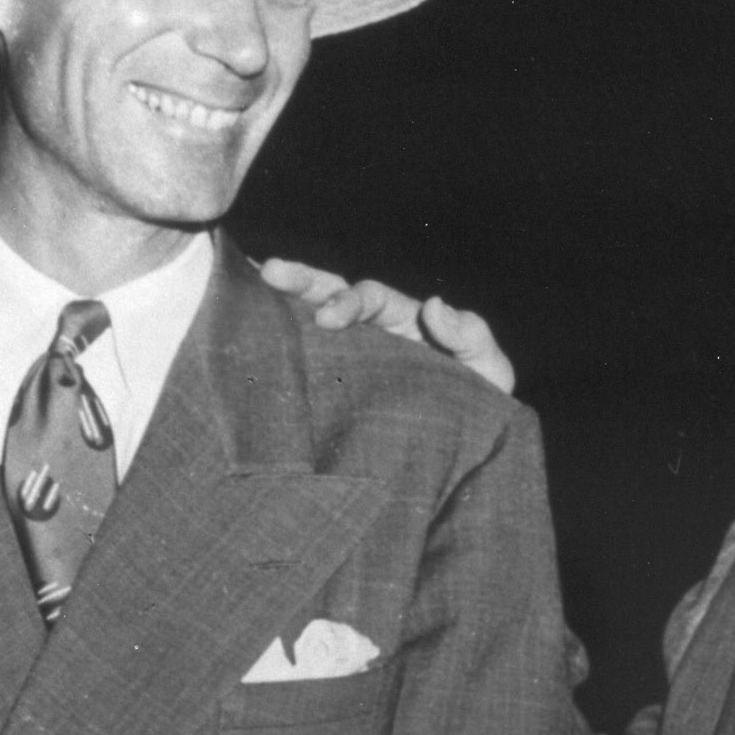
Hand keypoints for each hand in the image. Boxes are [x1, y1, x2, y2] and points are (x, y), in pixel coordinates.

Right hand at [259, 256, 515, 394]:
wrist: (469, 461)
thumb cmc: (483, 409)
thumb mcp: (488, 371)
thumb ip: (470, 336)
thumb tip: (434, 305)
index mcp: (405, 323)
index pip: (372, 298)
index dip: (349, 302)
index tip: (329, 320)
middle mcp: (374, 335)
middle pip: (333, 295)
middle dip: (303, 282)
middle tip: (270, 272)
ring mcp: (352, 362)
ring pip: (312, 324)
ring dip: (282, 308)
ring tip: (249, 291)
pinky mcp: (336, 396)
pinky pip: (307, 368)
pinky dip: (278, 351)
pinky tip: (245, 343)